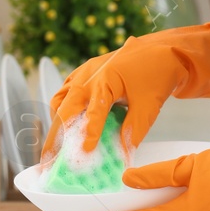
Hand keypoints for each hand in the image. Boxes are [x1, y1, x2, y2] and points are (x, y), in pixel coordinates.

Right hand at [41, 23, 209, 159]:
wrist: (161, 50)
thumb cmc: (156, 74)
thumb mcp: (149, 105)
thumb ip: (135, 129)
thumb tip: (123, 153)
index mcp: (107, 79)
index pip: (95, 110)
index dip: (90, 131)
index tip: (85, 150)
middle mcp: (89, 75)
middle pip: (66, 107)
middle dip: (57, 135)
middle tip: (49, 160)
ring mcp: (84, 72)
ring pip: (60, 99)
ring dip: (56, 123)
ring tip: (54, 147)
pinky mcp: (84, 74)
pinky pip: (65, 92)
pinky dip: (61, 110)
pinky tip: (65, 126)